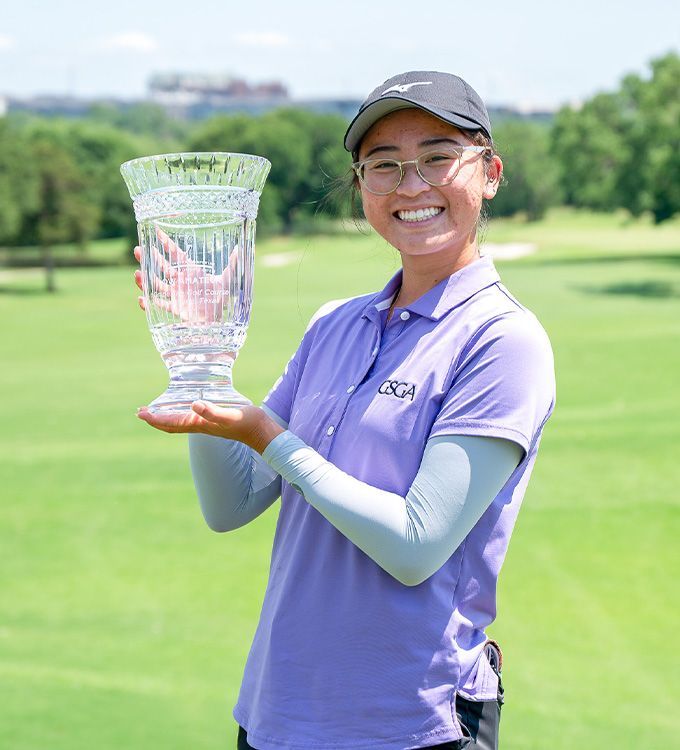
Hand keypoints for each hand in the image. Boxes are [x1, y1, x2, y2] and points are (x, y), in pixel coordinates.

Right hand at [133, 228, 238, 322]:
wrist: (218, 320)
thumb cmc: (221, 299)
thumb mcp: (228, 280)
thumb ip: (233, 265)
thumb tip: (240, 249)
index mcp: (190, 271)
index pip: (176, 253)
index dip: (165, 242)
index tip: (155, 229)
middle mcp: (180, 281)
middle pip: (160, 266)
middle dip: (148, 257)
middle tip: (137, 249)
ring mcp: (176, 294)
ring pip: (156, 284)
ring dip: (144, 279)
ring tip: (136, 273)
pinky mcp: (174, 308)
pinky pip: (159, 306)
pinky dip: (149, 304)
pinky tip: (142, 299)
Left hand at [136, 401, 284, 453]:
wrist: (261, 432)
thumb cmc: (247, 423)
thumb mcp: (229, 415)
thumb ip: (212, 411)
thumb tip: (194, 405)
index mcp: (199, 424)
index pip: (171, 422)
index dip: (155, 418)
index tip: (141, 412)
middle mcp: (200, 425)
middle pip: (171, 425)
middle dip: (155, 419)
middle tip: (140, 411)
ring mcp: (206, 424)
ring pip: (179, 422)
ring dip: (165, 417)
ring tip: (155, 410)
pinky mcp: (214, 420)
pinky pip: (190, 418)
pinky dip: (180, 413)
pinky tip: (183, 406)